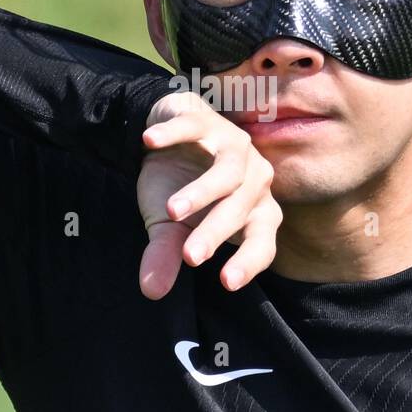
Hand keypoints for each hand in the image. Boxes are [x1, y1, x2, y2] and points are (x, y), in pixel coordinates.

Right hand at [136, 89, 282, 299]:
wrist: (166, 139)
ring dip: (201, 192)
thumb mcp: (169, 226)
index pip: (262, 241)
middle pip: (240, 208)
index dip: (249, 261)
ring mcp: (234, 146)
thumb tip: (152, 291)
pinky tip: (149, 142)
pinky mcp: (207, 120)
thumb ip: (166, 255)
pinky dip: (172, 135)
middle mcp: (253, 178)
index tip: (226, 282)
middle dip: (214, 233)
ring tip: (171, 210)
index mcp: (253, 211)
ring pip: (228, 172)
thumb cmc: (178, 187)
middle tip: (188, 255)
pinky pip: (194, 127)